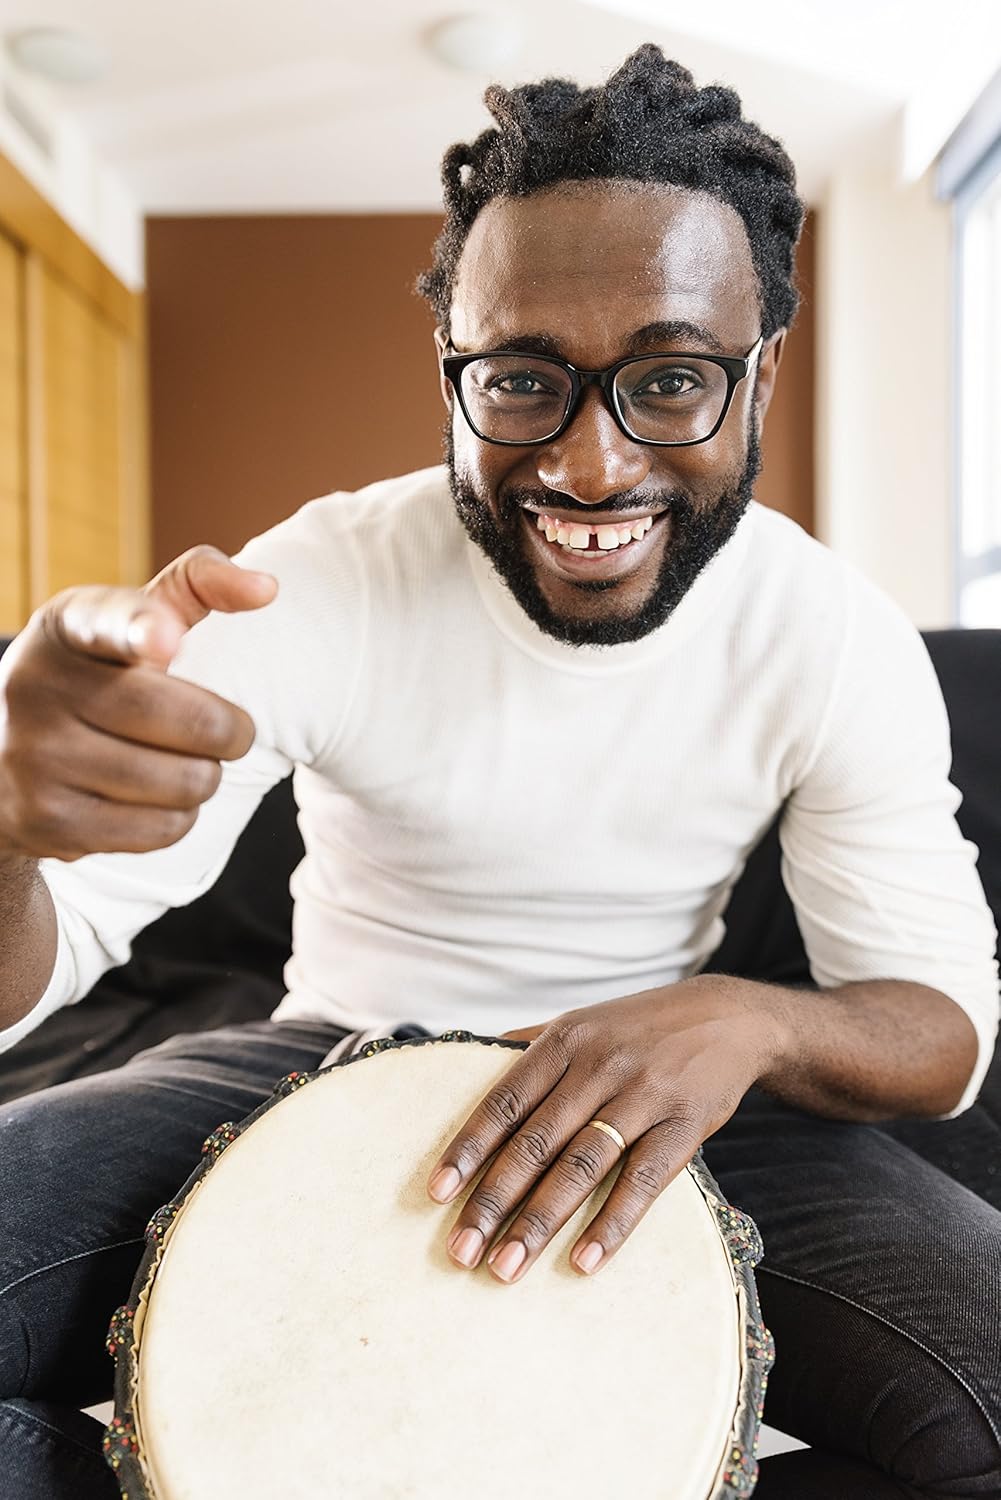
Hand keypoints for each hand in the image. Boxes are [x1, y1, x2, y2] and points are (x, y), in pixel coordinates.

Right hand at [0, 546, 276, 860]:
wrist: (4, 755)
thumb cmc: (101, 673)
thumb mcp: (131, 618)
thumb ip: (198, 585)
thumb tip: (266, 589)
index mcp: (68, 626)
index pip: (106, 621)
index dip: (140, 630)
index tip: (165, 638)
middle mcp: (39, 687)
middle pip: (189, 721)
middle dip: (231, 732)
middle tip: (229, 732)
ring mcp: (35, 759)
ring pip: (184, 783)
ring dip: (204, 777)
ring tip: (182, 763)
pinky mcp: (47, 823)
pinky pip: (162, 829)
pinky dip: (178, 817)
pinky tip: (153, 797)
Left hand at [427, 978, 782, 1281]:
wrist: (730, 1018)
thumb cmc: (640, 1028)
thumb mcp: (584, 1022)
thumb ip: (530, 1046)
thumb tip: (468, 1066)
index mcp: (566, 1041)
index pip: (505, 1100)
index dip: (469, 1147)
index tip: (437, 1193)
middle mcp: (599, 1066)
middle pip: (535, 1142)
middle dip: (493, 1200)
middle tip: (461, 1250)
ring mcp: (643, 1096)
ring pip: (580, 1166)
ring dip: (539, 1221)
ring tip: (505, 1267)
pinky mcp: (683, 1127)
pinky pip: (642, 1182)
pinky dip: (611, 1223)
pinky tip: (583, 1261)